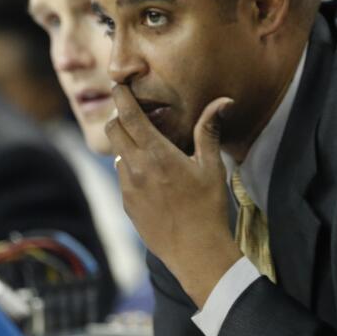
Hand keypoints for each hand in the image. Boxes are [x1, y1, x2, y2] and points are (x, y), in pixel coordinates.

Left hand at [107, 85, 240, 306]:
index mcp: (157, 155)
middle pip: (114, 130)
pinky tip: (154, 177)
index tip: (120, 85)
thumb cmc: (208, 207)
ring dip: (128, 144)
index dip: (121, 97)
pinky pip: (123, 176)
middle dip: (120, 117)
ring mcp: (128, 187)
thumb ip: (208, 131)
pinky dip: (132, 168)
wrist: (194, 250)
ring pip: (117, 153)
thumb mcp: (212, 167)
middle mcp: (136, 168)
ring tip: (150, 148)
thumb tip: (222, 101)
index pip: (129, 116)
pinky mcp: (127, 203)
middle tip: (136, 114)